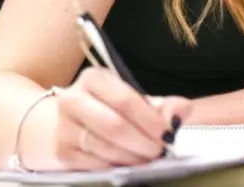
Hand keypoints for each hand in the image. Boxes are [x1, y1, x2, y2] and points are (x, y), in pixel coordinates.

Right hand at [26, 68, 191, 170]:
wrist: (60, 123)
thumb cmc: (105, 108)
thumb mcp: (131, 98)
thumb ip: (161, 104)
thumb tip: (183, 110)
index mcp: (94, 78)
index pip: (124, 99)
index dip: (148, 118)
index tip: (167, 132)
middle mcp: (73, 99)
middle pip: (114, 125)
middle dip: (142, 141)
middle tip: (160, 150)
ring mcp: (64, 127)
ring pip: (104, 147)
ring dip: (132, 157)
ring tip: (148, 158)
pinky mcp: (62, 152)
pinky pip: (94, 164)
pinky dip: (115, 165)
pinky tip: (128, 163)